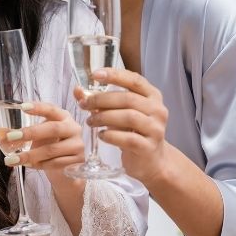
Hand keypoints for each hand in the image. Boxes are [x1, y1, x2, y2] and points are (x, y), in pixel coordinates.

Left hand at [0, 102, 83, 178]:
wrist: (66, 167)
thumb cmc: (48, 145)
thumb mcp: (35, 136)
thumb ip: (14, 130)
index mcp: (62, 116)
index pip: (51, 109)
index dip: (38, 108)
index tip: (22, 107)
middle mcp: (72, 128)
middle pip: (52, 129)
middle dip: (29, 133)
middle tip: (10, 137)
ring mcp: (77, 145)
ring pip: (51, 150)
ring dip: (29, 155)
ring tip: (12, 160)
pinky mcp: (77, 161)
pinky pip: (54, 164)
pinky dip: (39, 165)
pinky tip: (28, 166)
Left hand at [76, 68, 169, 183]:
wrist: (151, 160)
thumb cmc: (132, 131)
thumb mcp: (118, 113)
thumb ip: (99, 101)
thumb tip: (77, 90)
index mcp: (152, 96)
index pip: (134, 80)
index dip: (115, 75)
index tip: (95, 75)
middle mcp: (157, 110)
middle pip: (127, 99)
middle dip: (101, 100)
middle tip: (84, 105)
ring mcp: (156, 129)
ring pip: (128, 117)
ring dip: (104, 117)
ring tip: (90, 122)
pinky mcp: (149, 147)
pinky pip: (128, 138)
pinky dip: (111, 135)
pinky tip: (101, 135)